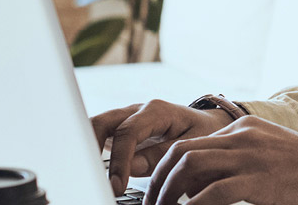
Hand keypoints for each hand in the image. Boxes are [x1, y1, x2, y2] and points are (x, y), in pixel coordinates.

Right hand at [90, 99, 235, 194]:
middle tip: (92, 178)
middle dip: (90, 148)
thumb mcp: (191, 144)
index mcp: (156, 111)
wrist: (209, 124)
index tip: (117, 185)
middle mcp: (136, 111)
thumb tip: (133, 166)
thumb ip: (162, 154)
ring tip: (87, 175)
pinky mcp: (120, 130)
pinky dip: (92, 151)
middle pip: (101, 122)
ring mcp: (126, 119)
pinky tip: (92, 170)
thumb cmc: (203, 134)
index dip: (120, 161)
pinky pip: (100, 136)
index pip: (128, 133)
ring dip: (87, 148)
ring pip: (95, 127)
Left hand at [145, 115, 297, 204]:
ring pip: (190, 166)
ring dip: (168, 194)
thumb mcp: (267, 158)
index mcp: (242, 129)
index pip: (190, 143)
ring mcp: (250, 155)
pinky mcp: (258, 179)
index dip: (167, 169)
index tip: (157, 191)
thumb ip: (236, 164)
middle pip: (181, 151)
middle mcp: (241, 136)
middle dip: (159, 181)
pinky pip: (213, 192)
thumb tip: (200, 188)